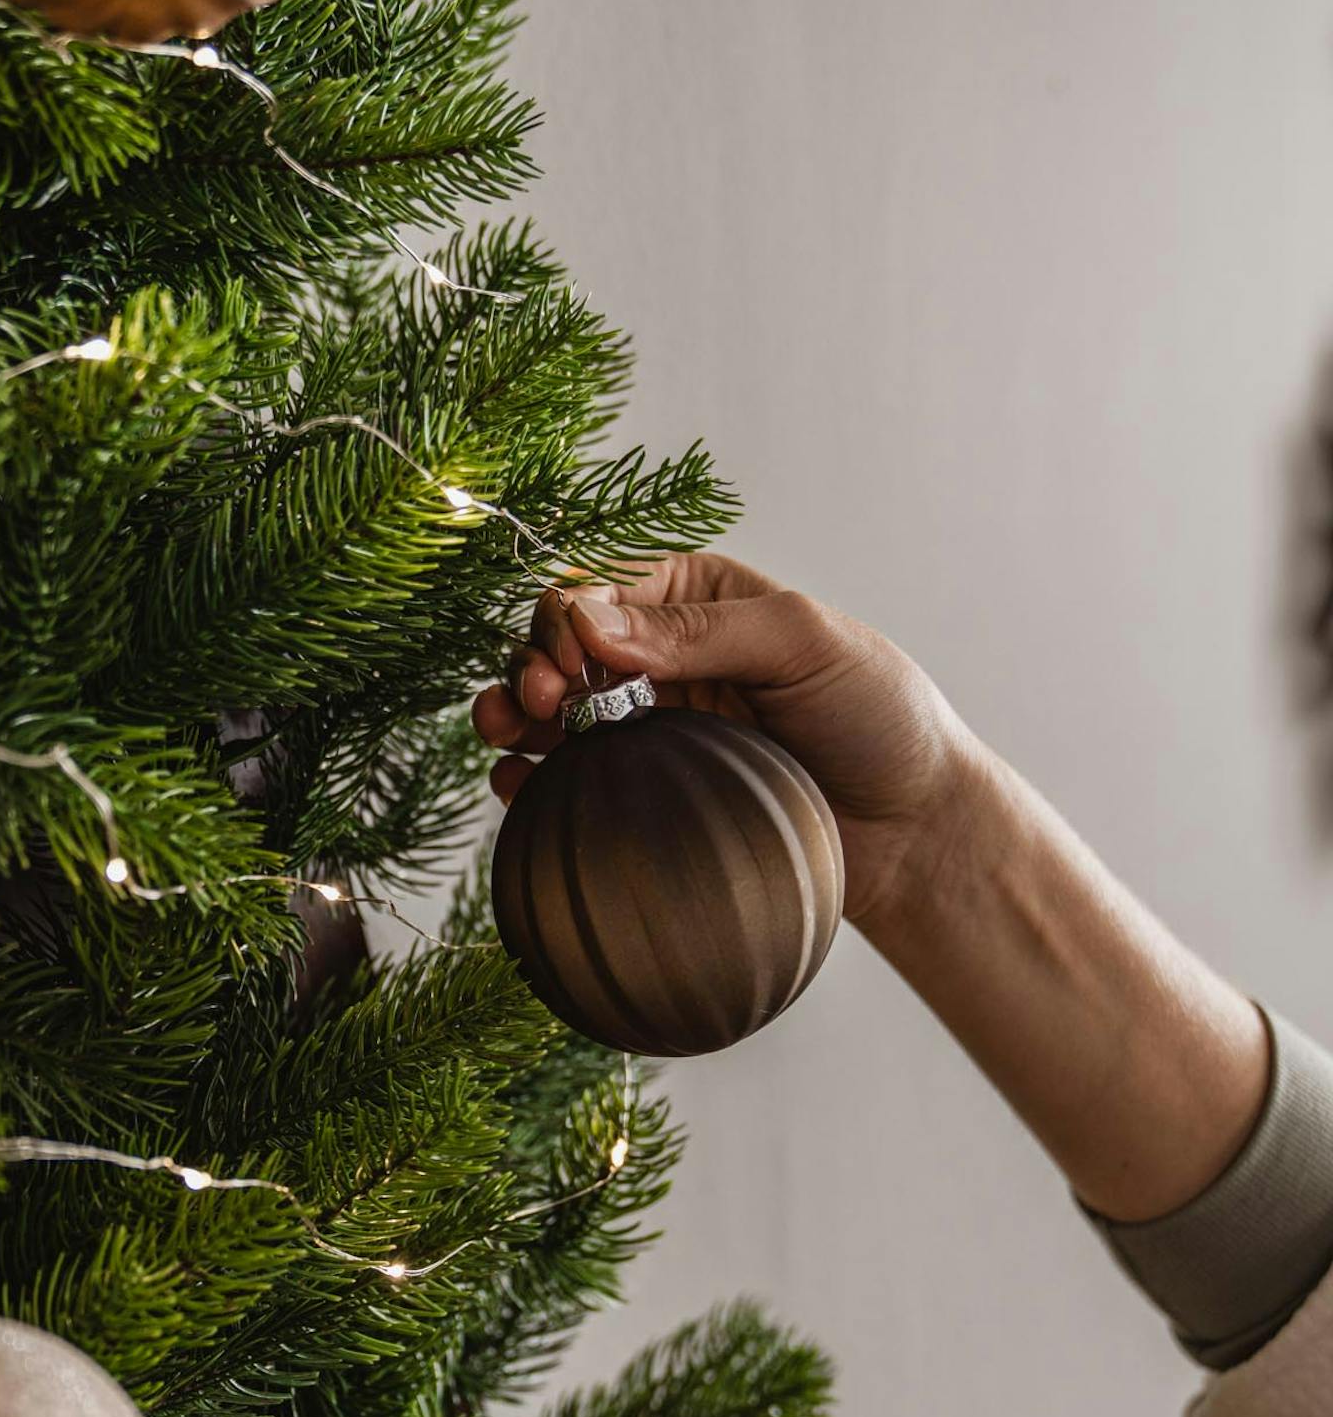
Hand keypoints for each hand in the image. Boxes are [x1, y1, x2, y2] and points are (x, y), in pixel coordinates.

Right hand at [470, 552, 981, 928]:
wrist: (911, 832)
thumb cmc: (878, 718)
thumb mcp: (803, 643)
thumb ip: (700, 629)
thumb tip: (592, 622)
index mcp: (697, 596)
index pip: (601, 584)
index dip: (567, 614)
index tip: (568, 659)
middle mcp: (661, 655)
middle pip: (560, 644)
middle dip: (531, 663)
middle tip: (534, 701)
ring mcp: (647, 725)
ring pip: (549, 709)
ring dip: (511, 713)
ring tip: (504, 733)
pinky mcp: (642, 791)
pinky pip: (563, 779)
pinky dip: (527, 778)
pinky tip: (519, 784)